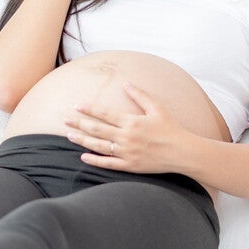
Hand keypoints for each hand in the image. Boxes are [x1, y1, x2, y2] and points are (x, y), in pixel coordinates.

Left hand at [63, 81, 187, 173]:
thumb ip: (140, 95)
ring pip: (99, 146)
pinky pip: (108, 164)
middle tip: (65, 120)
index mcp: (132, 122)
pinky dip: (94, 160)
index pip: (105, 113)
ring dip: (82, 140)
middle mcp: (127, 137)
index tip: (77, 106)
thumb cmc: (171, 129)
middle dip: (79, 124)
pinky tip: (83, 156)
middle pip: (97, 129)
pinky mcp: (130, 166)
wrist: (183, 153)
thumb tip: (125, 83)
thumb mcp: (157, 108)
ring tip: (69, 135)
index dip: (89, 109)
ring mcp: (127, 153)